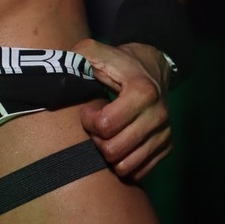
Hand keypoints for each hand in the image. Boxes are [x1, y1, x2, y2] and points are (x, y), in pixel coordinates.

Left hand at [73, 38, 172, 181]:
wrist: (152, 66)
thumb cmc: (117, 62)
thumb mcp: (95, 51)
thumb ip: (77, 58)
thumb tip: (57, 73)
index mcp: (142, 92)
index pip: (106, 125)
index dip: (89, 120)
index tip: (88, 109)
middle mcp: (158, 115)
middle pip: (114, 150)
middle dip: (97, 141)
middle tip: (95, 126)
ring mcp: (164, 133)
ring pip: (127, 166)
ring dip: (109, 155)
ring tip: (106, 136)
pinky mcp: (167, 146)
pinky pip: (140, 172)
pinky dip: (124, 164)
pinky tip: (119, 145)